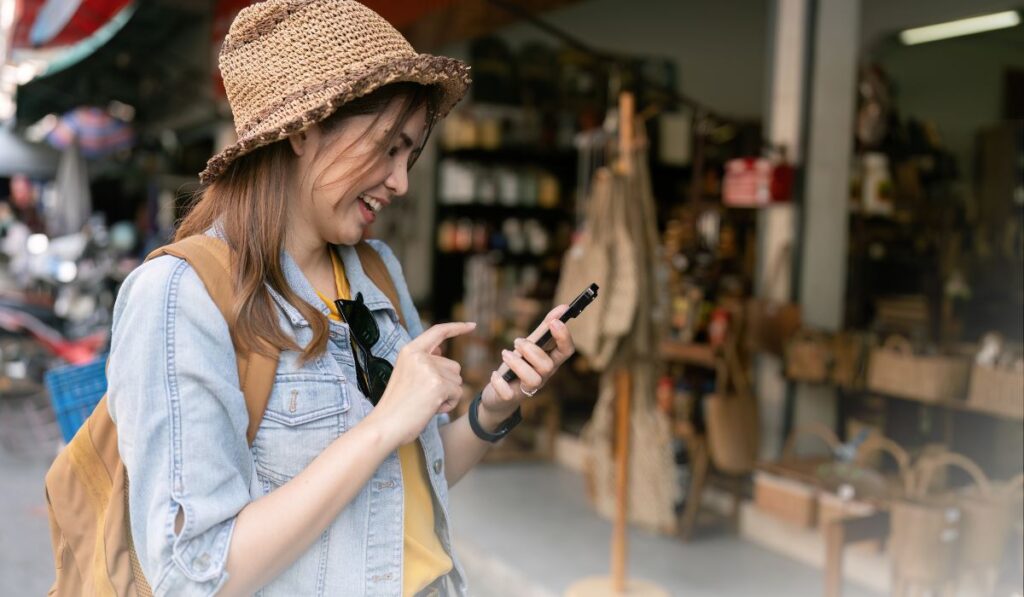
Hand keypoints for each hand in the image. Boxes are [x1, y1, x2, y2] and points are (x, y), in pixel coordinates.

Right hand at [366, 321, 475, 446]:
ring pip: (457, 381)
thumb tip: (442, 348)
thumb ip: (425, 360)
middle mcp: (420, 356)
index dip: (457, 328)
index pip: (438, 331)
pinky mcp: (438, 385)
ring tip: (426, 403)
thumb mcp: (407, 374)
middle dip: (447, 384)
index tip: (472, 325)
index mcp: (410, 351)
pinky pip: (458, 393)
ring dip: (448, 395)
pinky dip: (449, 404)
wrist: (385, 426)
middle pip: (454, 366)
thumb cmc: (397, 405)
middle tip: (424, 397)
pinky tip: (432, 409)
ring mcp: (429, 369)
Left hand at [479, 305, 575, 426]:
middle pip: (548, 366)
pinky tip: (495, 374)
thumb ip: (545, 328)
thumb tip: (563, 307)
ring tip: (505, 354)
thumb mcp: (531, 345)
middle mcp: (543, 376)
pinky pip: (509, 394)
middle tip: (517, 342)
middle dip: (532, 350)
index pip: (566, 351)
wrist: (499, 394)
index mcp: (550, 361)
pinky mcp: (511, 398)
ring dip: (517, 364)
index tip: (555, 322)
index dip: (564, 337)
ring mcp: (528, 389)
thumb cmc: (519, 366)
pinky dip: (500, 382)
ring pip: (533, 380)